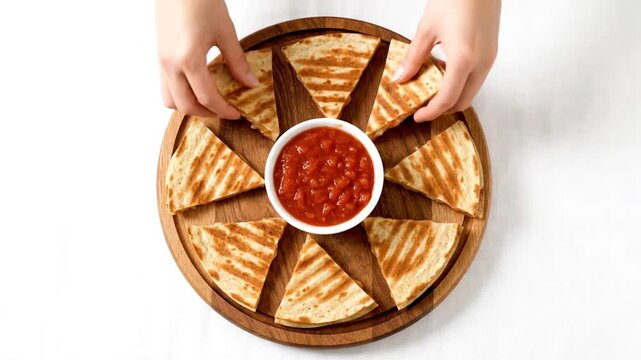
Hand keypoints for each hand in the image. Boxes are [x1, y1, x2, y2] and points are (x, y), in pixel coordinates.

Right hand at [156, 0, 257, 117]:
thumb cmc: (199, 1)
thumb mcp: (225, 31)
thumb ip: (237, 61)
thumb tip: (249, 83)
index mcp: (188, 60)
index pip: (206, 98)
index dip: (223, 110)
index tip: (236, 112)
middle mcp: (170, 65)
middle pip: (185, 105)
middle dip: (207, 113)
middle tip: (225, 111)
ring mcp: (161, 62)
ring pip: (170, 100)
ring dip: (190, 106)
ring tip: (209, 101)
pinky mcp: (159, 57)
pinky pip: (165, 86)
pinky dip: (181, 94)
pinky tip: (197, 86)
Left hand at [394, 0, 500, 120]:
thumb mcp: (427, 29)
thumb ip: (413, 57)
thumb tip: (401, 79)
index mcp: (463, 59)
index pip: (447, 98)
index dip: (431, 112)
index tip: (418, 116)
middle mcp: (481, 63)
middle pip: (463, 101)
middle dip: (442, 109)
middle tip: (423, 108)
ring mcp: (490, 58)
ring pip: (471, 91)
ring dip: (452, 97)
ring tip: (431, 92)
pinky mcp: (492, 52)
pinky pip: (476, 78)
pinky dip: (460, 84)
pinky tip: (444, 75)